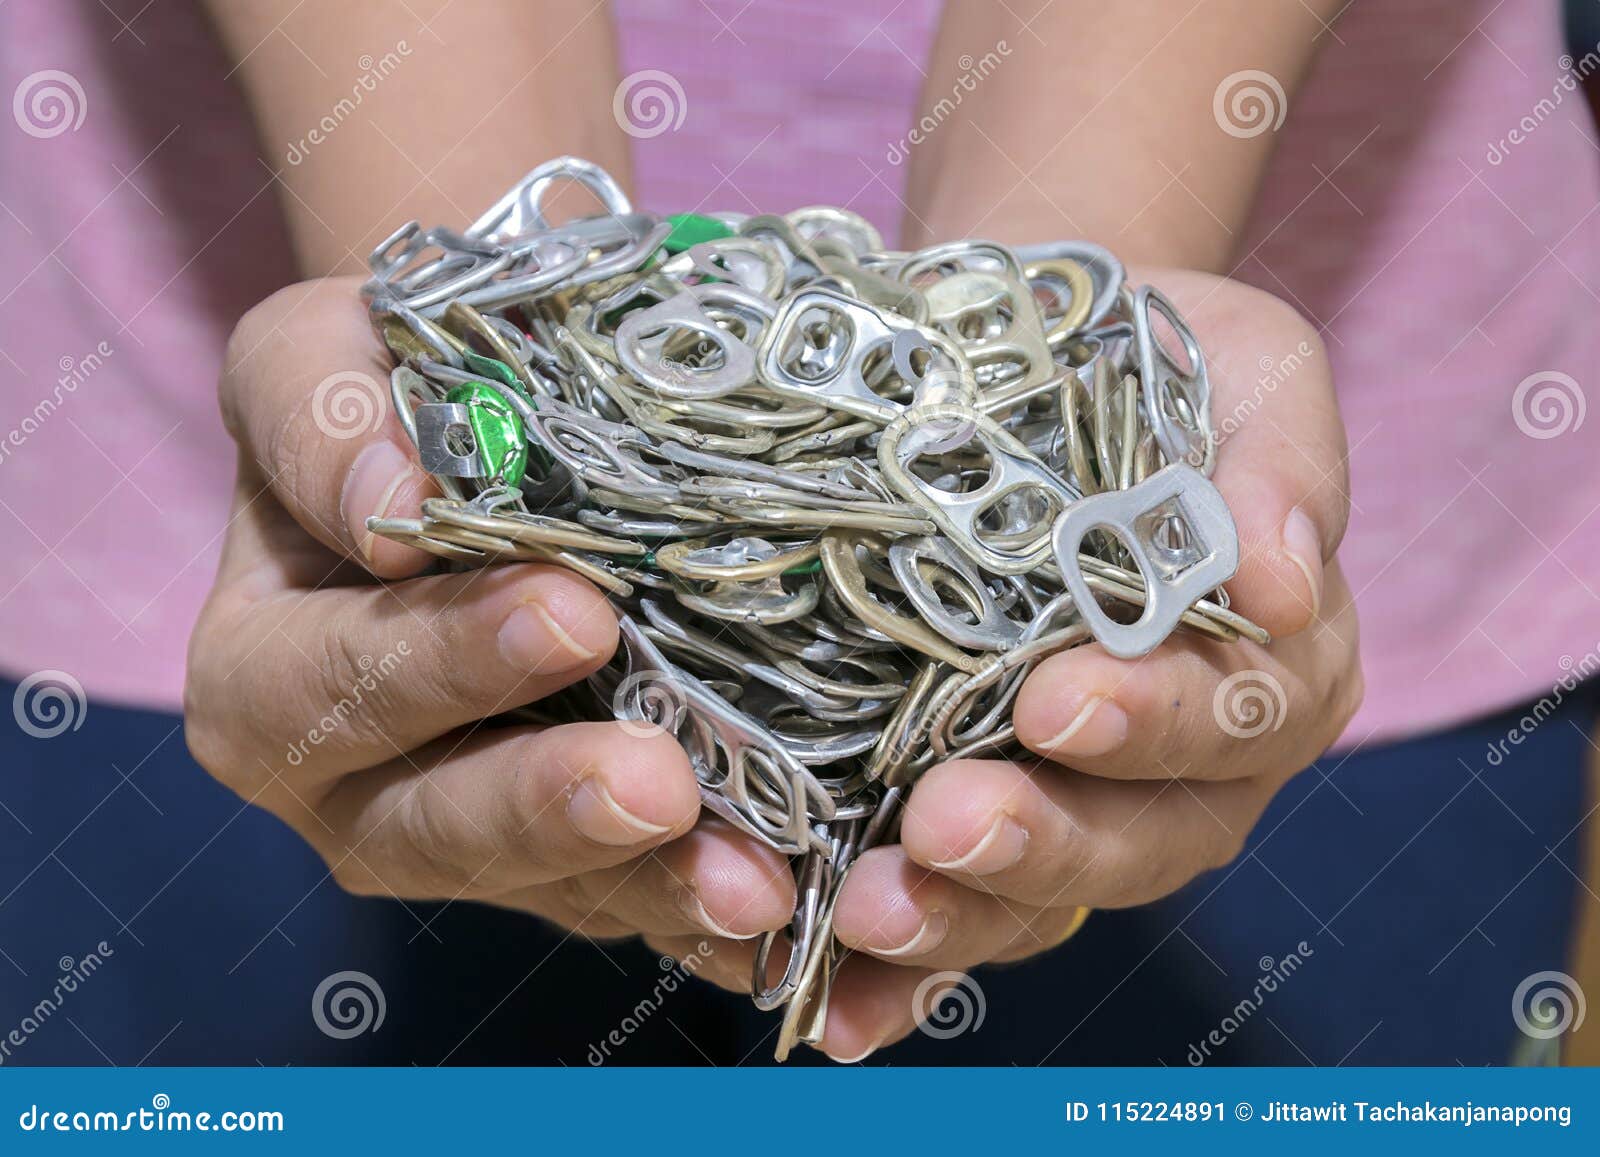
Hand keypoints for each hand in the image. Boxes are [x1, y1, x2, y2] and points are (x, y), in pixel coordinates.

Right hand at [185, 277, 800, 969]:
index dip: (440, 659)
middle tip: (654, 781)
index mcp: (266, 666)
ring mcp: (458, 837)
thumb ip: (326, 415)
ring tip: (746, 882)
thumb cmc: (391, 393)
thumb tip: (390, 504)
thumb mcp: (325, 357)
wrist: (475, 445)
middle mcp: (347, 782)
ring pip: (543, 891)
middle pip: (423, 826)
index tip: (572, 615)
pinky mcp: (560, 866)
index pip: (325, 682)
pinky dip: (701, 915)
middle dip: (543, 806)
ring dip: (644, 886)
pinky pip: (626, 908)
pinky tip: (783, 907)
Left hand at [654, 272, 1361, 1061]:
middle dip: (1040, 840)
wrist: (1041, 366)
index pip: (1229, 717)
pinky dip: (897, 973)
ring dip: (955, 919)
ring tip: (866, 909)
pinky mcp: (979, 821)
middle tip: (944, 826)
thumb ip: (1279, 466)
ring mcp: (1079, 805)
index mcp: (1271, 669)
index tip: (1057, 699)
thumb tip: (1285, 579)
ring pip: (1039, 898)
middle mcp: (1186, 766)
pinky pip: (954, 916)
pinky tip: (830, 1002)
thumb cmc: (1162, 368)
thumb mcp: (1249, 371)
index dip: (1150, 721)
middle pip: (1134, 840)